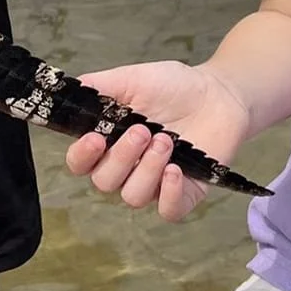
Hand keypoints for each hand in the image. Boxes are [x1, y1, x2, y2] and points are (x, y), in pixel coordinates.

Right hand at [64, 61, 250, 222]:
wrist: (217, 92)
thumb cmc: (173, 87)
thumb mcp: (131, 79)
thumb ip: (99, 86)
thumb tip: (72, 90)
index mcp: (109, 143)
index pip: (80, 164)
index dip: (82, 157)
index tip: (95, 139)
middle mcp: (127, 168)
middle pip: (104, 182)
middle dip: (121, 157)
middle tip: (143, 130)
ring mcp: (154, 183)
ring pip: (133, 196)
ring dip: (147, 169)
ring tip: (166, 141)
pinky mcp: (185, 193)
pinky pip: (168, 211)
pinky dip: (168, 194)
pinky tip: (175, 170)